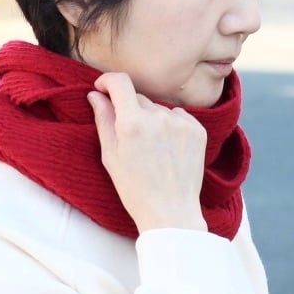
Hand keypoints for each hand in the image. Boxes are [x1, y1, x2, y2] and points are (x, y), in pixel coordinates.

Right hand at [88, 73, 207, 233]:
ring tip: (152, 149)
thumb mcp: (110, 156)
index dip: (108, 81)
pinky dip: (171, 126)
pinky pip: (178, 116)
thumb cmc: (135, 189)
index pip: (119, 82)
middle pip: (138, 98)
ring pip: (158, 109)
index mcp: (132, 123)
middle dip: (130, 111)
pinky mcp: (197, 130)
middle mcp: (158, 117)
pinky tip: (168, 149)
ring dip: (152, 120)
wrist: (170, 211)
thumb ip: (103, 120)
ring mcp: (181, 123)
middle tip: (130, 139)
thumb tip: (95, 94)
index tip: (102, 88)